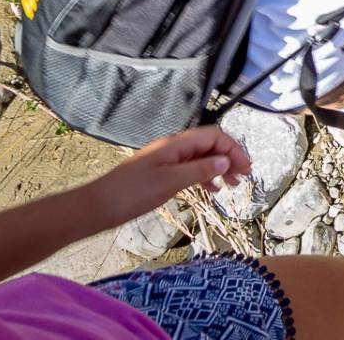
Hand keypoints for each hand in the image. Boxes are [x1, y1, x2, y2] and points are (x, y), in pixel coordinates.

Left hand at [90, 126, 250, 224]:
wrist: (98, 207)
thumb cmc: (133, 193)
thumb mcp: (170, 182)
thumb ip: (200, 171)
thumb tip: (226, 161)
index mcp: (176, 144)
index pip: (214, 136)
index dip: (233, 149)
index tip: (246, 169)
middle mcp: (173, 148)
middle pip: (210, 145)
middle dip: (229, 157)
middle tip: (243, 178)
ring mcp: (167, 161)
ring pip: (201, 158)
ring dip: (219, 168)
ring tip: (232, 185)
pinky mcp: (161, 174)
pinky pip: (190, 170)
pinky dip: (204, 177)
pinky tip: (211, 190)